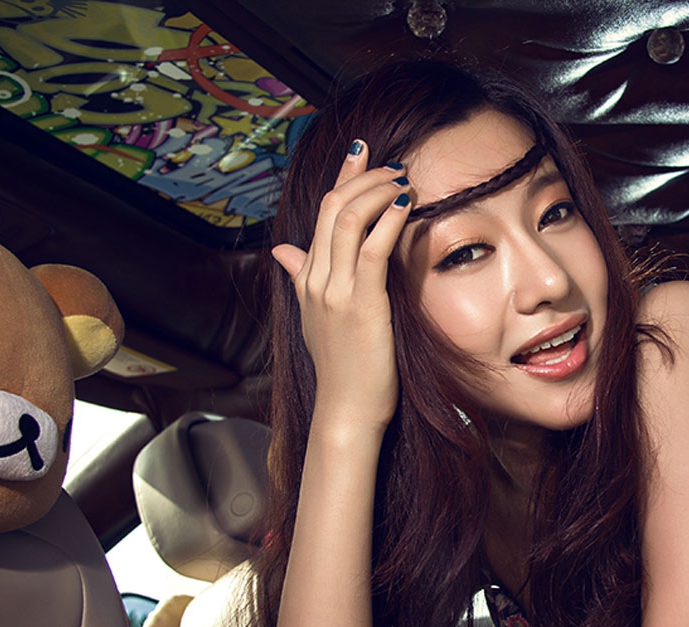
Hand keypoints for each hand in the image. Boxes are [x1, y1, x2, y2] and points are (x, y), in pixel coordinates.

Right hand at [272, 140, 411, 435]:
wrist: (345, 409)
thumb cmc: (342, 368)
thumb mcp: (316, 318)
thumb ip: (301, 278)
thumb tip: (282, 250)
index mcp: (307, 279)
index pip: (321, 215)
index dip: (342, 180)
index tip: (360, 155)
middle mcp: (316, 279)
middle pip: (333, 208)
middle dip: (363, 177)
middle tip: (392, 165)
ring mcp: (335, 290)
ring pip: (349, 220)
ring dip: (379, 192)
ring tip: (403, 180)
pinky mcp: (361, 303)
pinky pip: (372, 249)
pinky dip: (389, 220)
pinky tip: (405, 205)